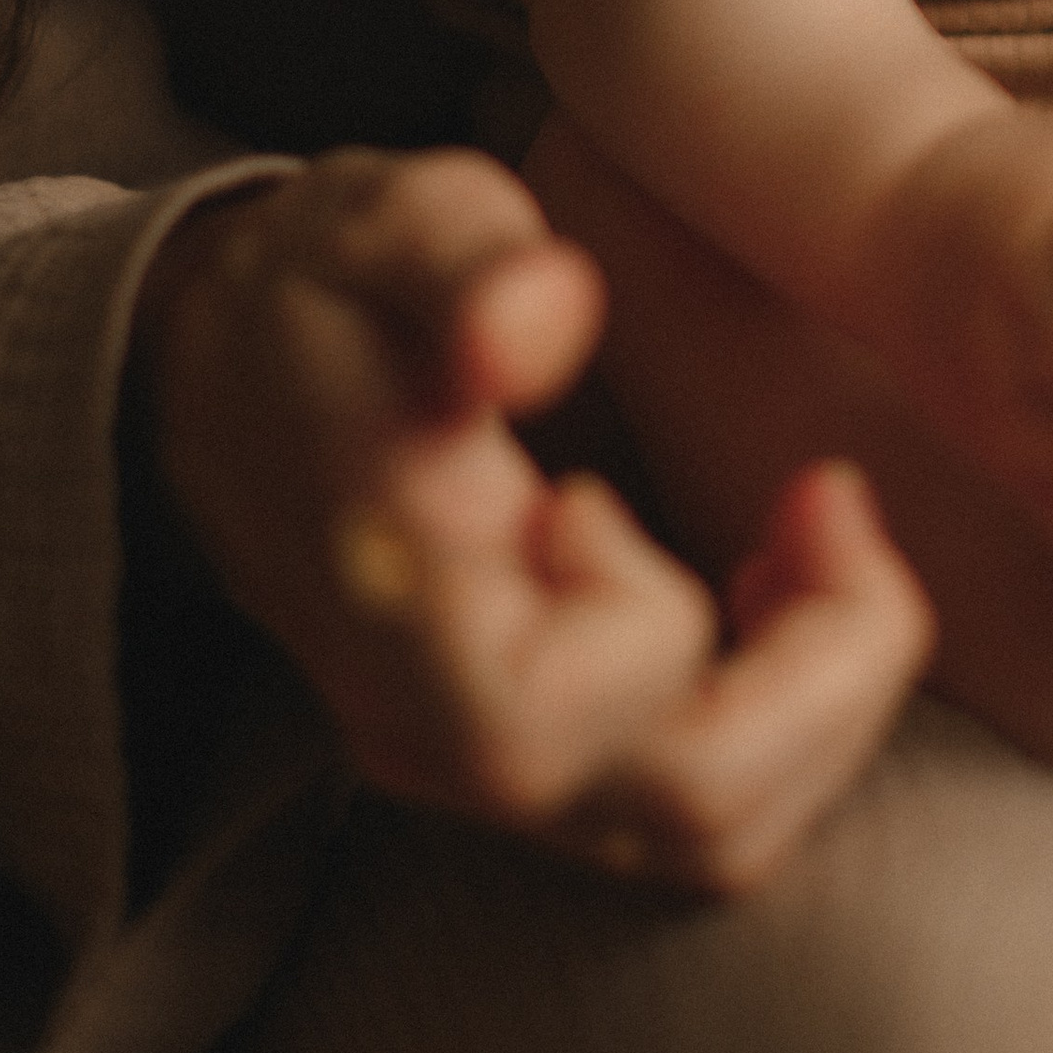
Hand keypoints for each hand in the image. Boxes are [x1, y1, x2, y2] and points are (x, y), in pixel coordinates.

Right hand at [138, 148, 933, 888]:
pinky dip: (792, 706)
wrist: (218, 376)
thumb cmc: (321, 295)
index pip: (547, 727)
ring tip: (819, 534)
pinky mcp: (538, 757)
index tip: (597, 484)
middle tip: (833, 503)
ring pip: (723, 828)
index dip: (640, 616)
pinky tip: (770, 578)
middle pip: (693, 811)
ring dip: (827, 691)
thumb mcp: (384, 224)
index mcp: (394, 612)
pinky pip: (706, 798)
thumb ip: (467, 262)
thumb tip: (543, 325)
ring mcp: (489, 763)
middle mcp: (439, 729)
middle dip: (829, 668)